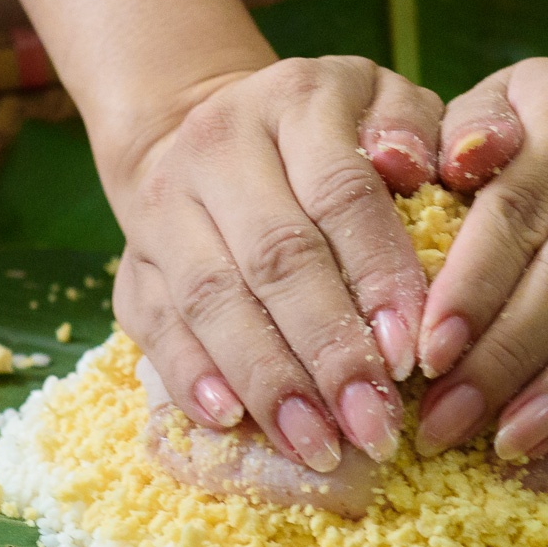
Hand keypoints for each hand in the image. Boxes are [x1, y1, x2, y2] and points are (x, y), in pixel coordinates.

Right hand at [103, 55, 443, 468]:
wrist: (212, 127)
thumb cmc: (336, 132)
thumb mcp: (387, 104)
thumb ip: (415, 129)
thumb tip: (414, 168)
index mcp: (298, 100)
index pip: (341, 193)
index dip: (376, 276)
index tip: (412, 354)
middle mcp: (220, 146)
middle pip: (275, 257)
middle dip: (328, 351)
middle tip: (374, 425)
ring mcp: (165, 206)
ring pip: (212, 299)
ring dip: (268, 381)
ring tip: (319, 446)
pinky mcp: (132, 264)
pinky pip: (154, 326)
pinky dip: (192, 377)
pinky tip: (233, 423)